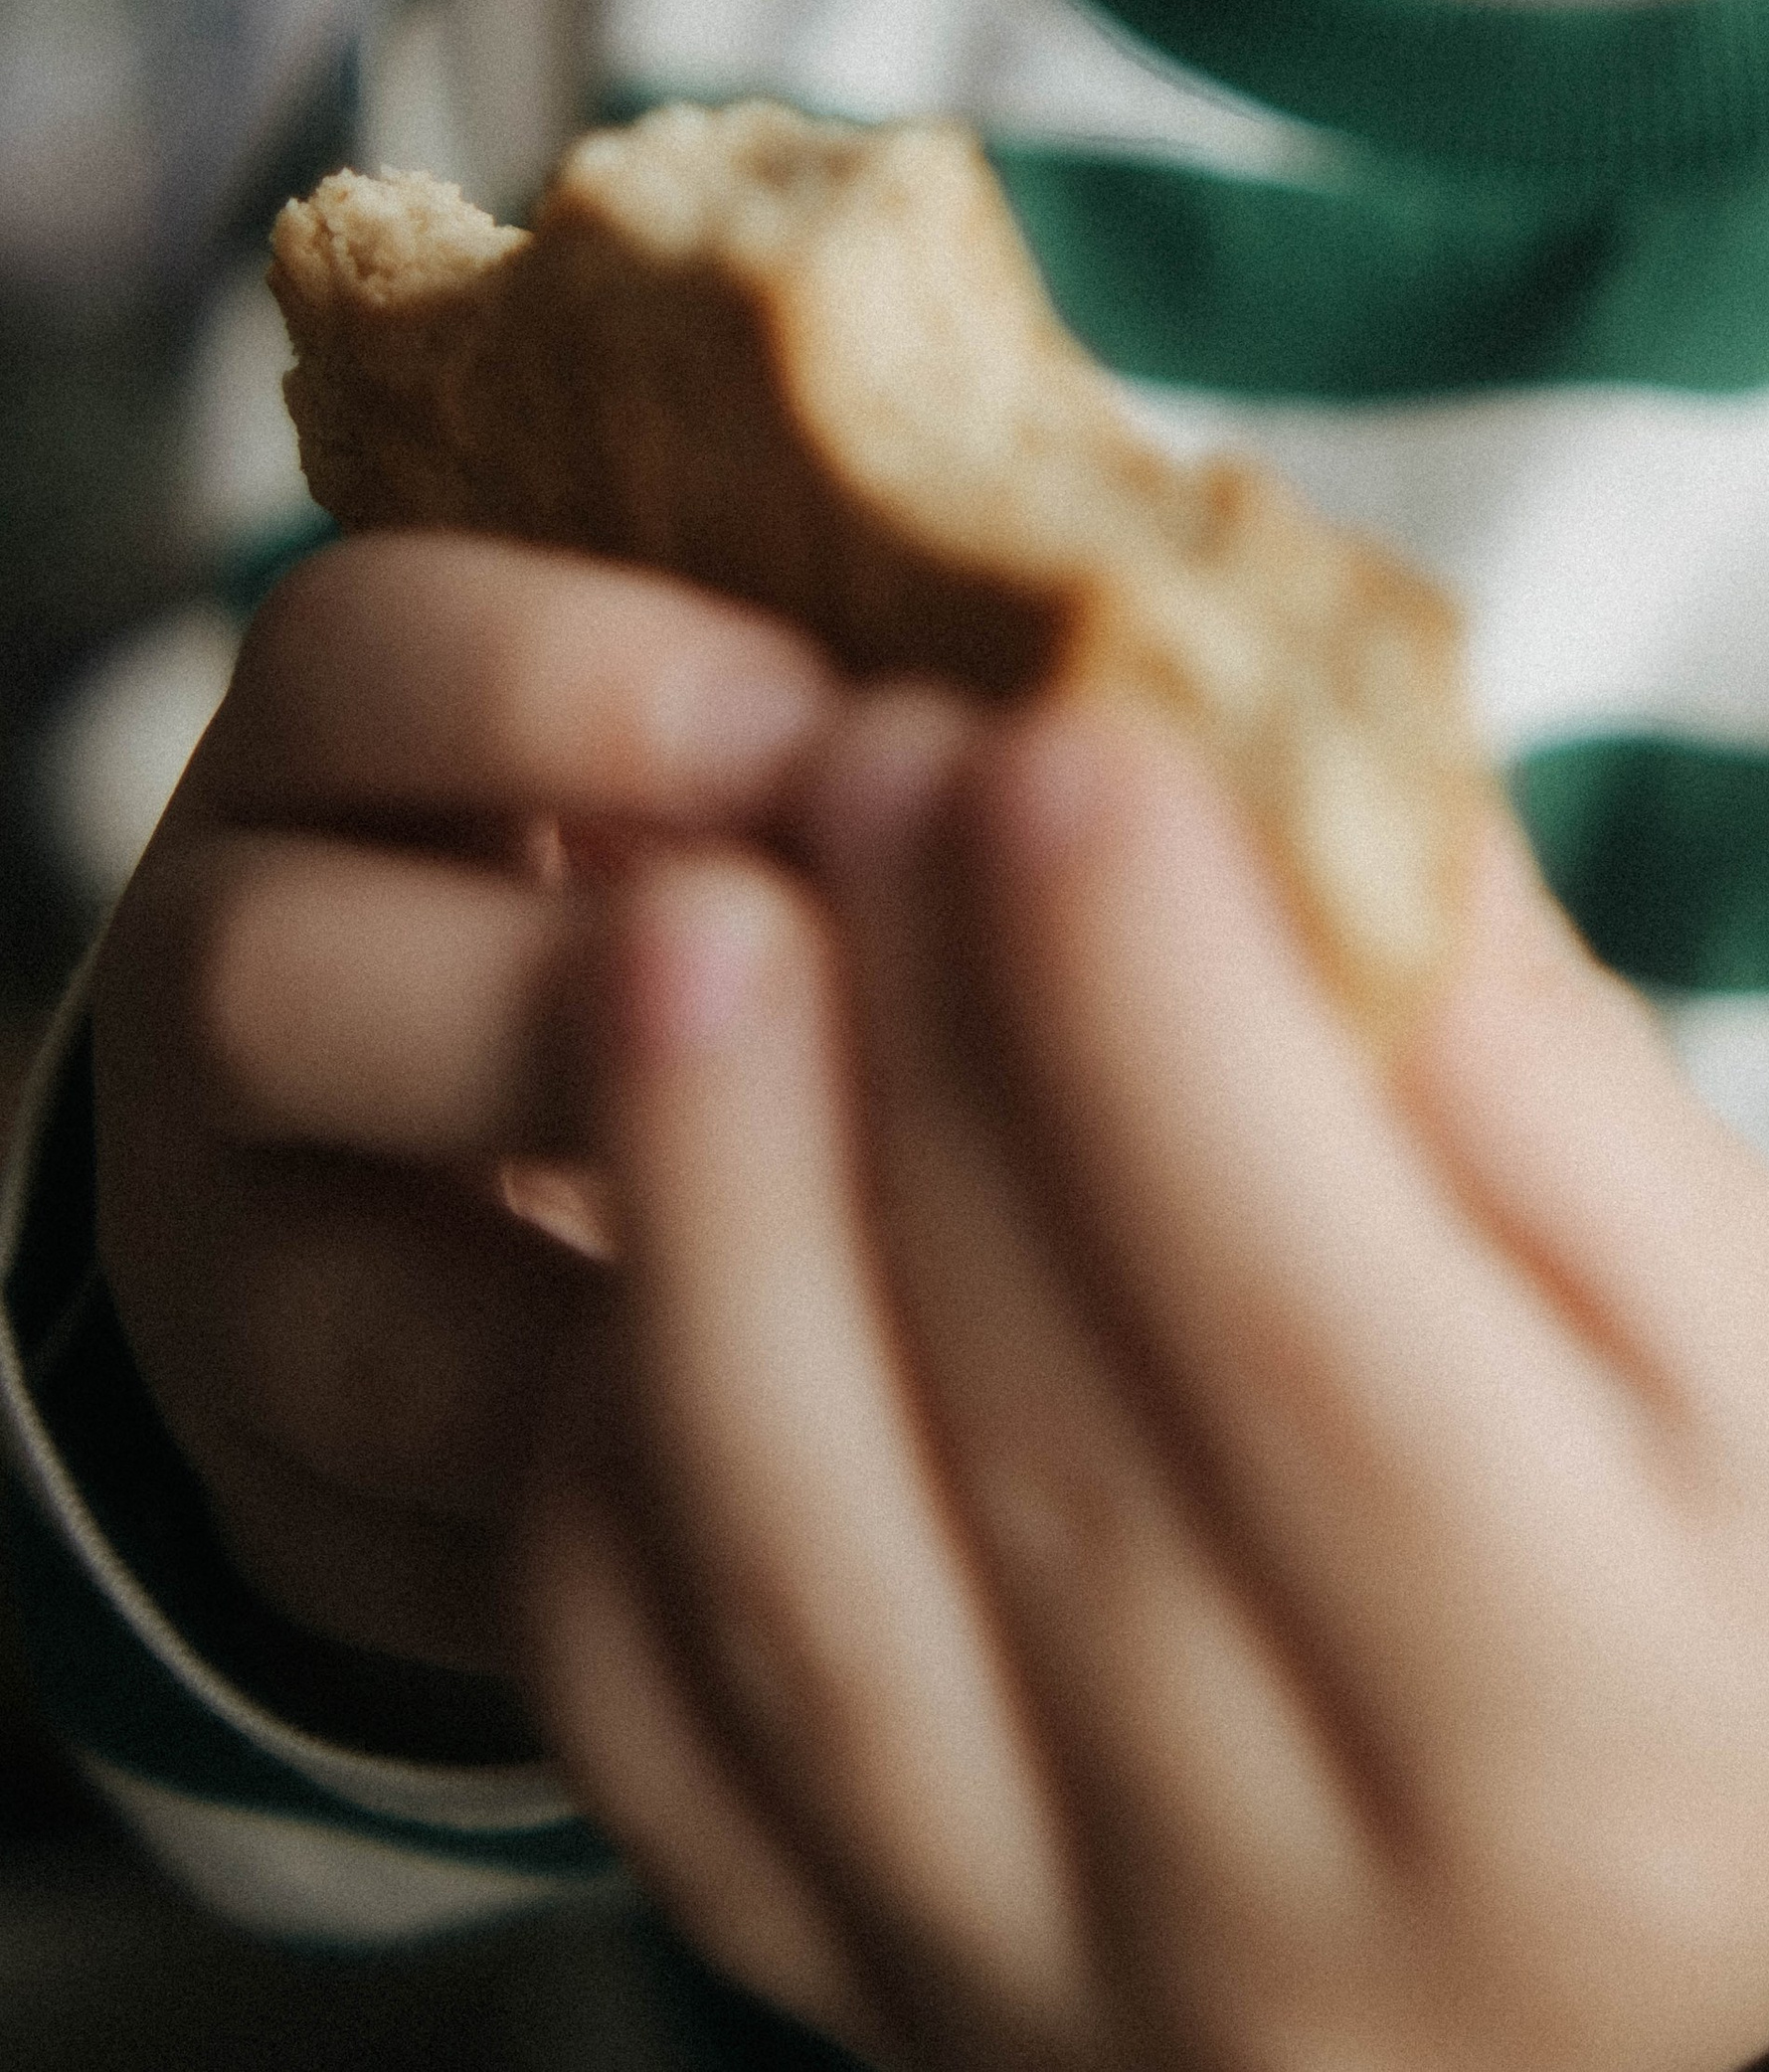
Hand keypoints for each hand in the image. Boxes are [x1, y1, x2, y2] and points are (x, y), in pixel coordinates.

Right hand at [88, 533, 835, 1678]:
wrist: (564, 1169)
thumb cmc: (766, 884)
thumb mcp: (773, 764)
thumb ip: (880, 726)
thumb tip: (1117, 718)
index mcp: (337, 748)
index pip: (358, 653)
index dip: (564, 680)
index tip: (817, 721)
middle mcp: (223, 986)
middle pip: (266, 968)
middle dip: (566, 995)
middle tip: (830, 1001)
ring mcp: (234, 1274)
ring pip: (337, 1307)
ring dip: (635, 1293)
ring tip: (888, 1247)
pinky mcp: (311, 1517)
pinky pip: (447, 1543)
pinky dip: (663, 1503)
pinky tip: (873, 1447)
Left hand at [521, 702, 1768, 2071]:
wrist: (1670, 1953)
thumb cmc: (1712, 1557)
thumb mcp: (1736, 1308)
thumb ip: (1519, 1046)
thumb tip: (1289, 731)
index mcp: (1592, 1710)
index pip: (1316, 1341)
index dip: (1159, 1023)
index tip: (1054, 732)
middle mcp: (1310, 1912)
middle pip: (1040, 1452)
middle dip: (917, 1056)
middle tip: (854, 747)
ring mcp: (1051, 1978)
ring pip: (794, 1599)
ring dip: (706, 1216)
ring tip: (675, 913)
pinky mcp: (866, 1979)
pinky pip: (661, 1728)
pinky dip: (604, 1439)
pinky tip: (631, 1193)